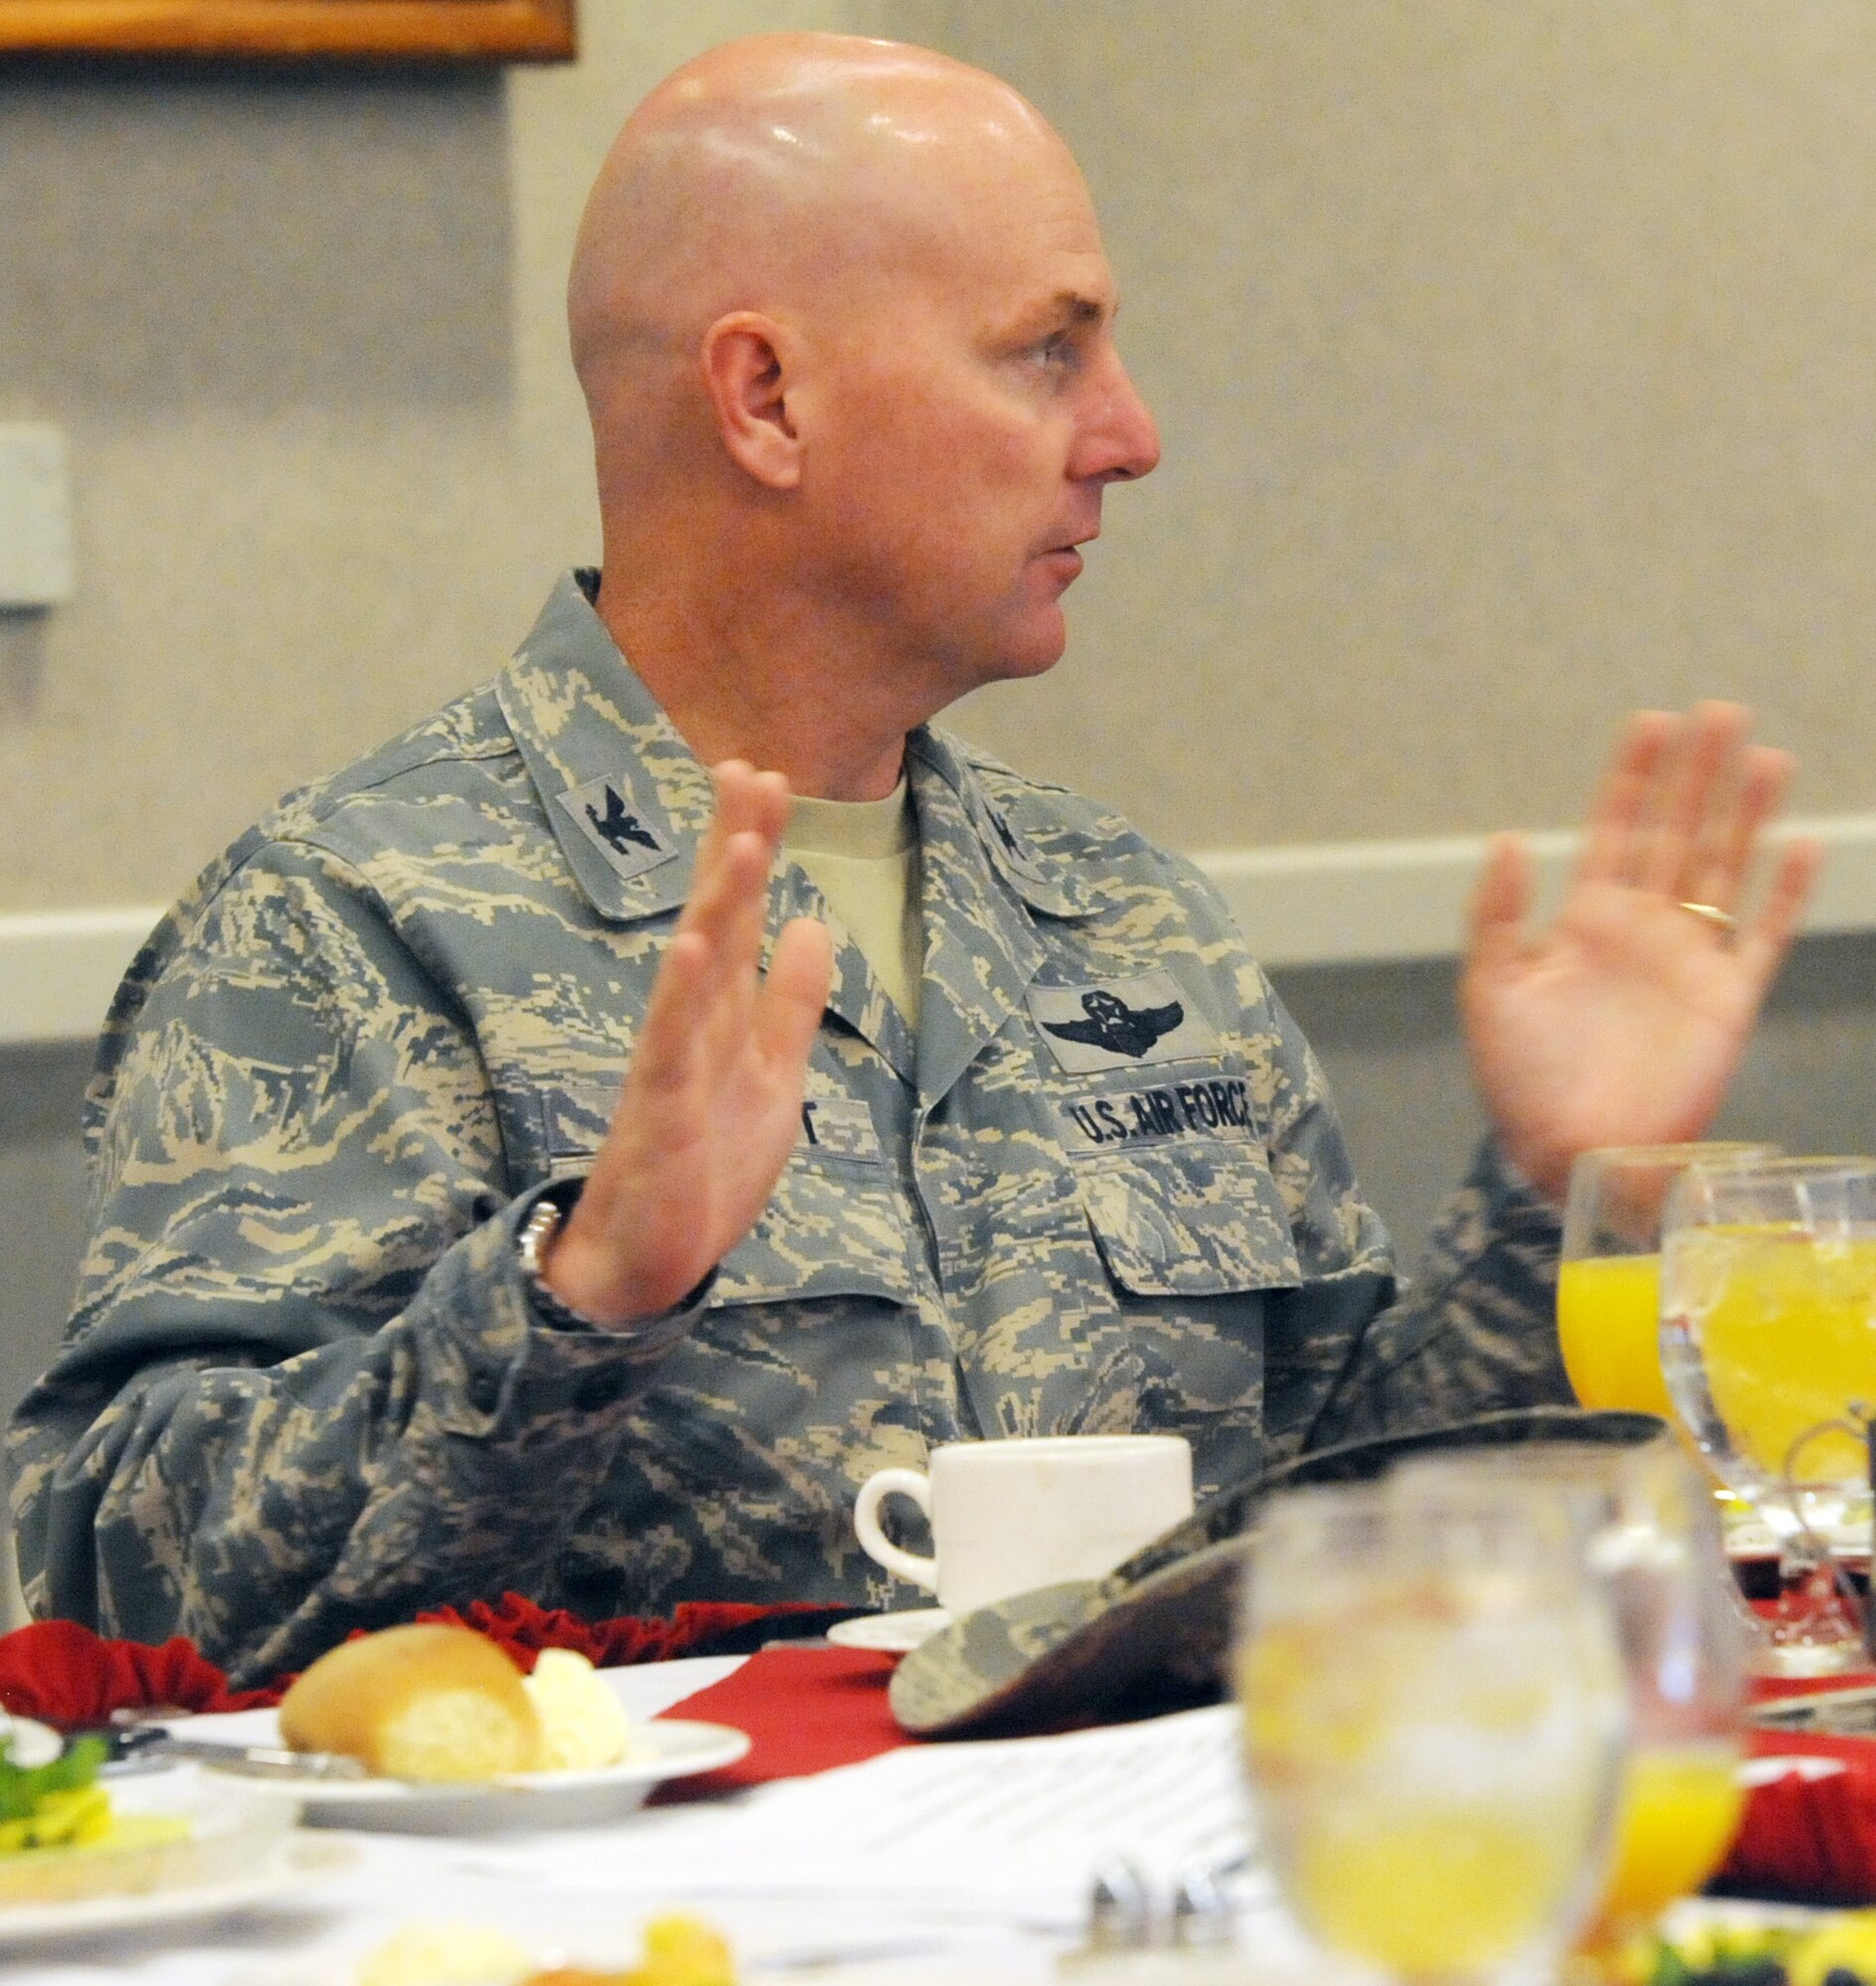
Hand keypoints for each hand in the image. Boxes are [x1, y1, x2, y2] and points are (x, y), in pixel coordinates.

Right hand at [540, 761, 833, 1324]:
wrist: (648, 1263)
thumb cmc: (705, 1168)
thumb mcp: (772, 1077)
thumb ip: (787, 1004)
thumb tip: (808, 924)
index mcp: (721, 1015)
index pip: (737, 915)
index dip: (749, 848)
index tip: (765, 777)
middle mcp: (692, 1025)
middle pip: (714, 920)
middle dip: (732, 848)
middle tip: (748, 771)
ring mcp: (672, 1065)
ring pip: (696, 973)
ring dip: (715, 906)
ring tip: (740, 842)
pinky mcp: (660, 1114)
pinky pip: (668, 1046)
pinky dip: (680, 996)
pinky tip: (692, 945)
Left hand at [1459, 703, 1820, 1203]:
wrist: (1568, 1150)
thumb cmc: (1522, 1078)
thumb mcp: (1489, 991)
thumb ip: (1497, 915)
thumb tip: (1509, 838)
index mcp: (1586, 918)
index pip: (1616, 828)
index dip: (1633, 776)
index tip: (1652, 721)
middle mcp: (1643, 926)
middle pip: (1678, 832)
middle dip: (1697, 774)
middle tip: (1721, 711)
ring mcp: (1690, 959)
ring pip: (1725, 869)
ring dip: (1745, 814)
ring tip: (1766, 756)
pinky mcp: (1729, 1000)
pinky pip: (1764, 937)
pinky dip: (1784, 894)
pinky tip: (1801, 846)